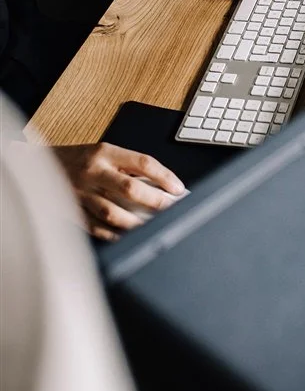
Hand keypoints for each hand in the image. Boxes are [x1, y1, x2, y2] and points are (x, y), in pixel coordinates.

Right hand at [53, 143, 184, 240]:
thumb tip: (160, 185)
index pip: (142, 163)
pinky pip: (97, 227)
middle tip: (171, 209)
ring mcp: (82, 194)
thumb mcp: (105, 153)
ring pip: (113, 212)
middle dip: (155, 201)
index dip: (164, 176)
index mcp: (105, 153)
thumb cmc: (79, 159)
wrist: (40, 165)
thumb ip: (129, 167)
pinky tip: (128, 237)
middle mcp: (94, 172)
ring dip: (137, 222)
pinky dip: (114, 234)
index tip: (178, 188)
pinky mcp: (73, 211)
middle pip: (130, 188)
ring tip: (155, 227)